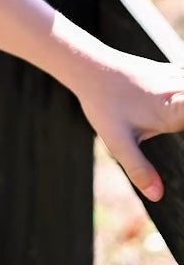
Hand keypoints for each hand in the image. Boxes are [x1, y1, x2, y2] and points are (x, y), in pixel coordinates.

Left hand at [75, 49, 183, 202]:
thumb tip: (158, 197)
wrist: (90, 66)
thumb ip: (138, 169)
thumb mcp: (117, 141)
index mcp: (174, 109)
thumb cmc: (103, 104)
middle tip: (179, 129)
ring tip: (169, 125)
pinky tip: (178, 112)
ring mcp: (179, 78)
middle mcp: (181, 90)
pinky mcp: (175, 72)